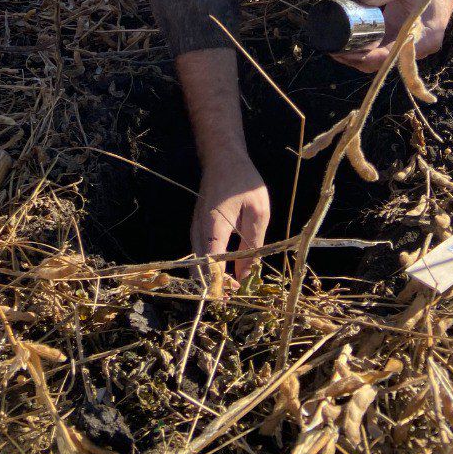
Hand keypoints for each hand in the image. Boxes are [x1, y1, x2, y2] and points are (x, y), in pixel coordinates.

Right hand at [191, 157, 269, 283]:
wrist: (222, 158)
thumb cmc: (243, 182)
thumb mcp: (257, 212)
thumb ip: (252, 245)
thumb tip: (246, 275)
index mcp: (213, 227)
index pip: (210, 266)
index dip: (221, 285)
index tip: (237, 293)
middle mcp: (198, 230)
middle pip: (199, 269)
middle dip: (216, 287)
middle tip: (236, 295)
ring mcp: (195, 228)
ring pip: (197, 263)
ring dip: (213, 277)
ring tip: (234, 287)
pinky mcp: (197, 227)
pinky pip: (200, 253)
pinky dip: (210, 266)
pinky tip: (227, 270)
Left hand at [333, 0, 452, 72]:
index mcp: (425, 37)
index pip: (391, 56)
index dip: (365, 57)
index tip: (343, 52)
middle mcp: (419, 45)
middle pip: (384, 62)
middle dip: (357, 59)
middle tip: (332, 50)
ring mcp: (412, 41)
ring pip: (382, 57)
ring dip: (360, 55)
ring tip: (335, 47)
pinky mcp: (405, 35)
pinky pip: (384, 46)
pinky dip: (367, 46)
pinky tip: (348, 40)